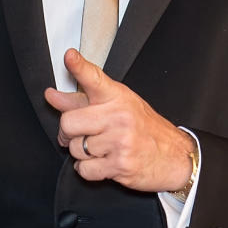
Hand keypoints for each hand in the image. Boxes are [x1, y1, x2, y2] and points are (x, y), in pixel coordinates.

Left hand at [45, 49, 193, 191]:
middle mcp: (118, 116)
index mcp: (117, 97)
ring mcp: (120, 140)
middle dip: (68, 133)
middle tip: (80, 134)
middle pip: (69, 123)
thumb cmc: (144, 129)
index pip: (94, 78)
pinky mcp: (120, 164)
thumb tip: (51, 96)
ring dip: (82, 153)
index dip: (79, 67)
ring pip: (75, 149)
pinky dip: (88, 170)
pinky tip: (102, 163)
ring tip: (101, 149)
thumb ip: (81, 101)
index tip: (69, 57)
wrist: (176, 156)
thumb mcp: (117, 107)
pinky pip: (84, 169)